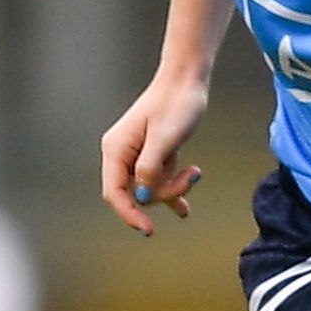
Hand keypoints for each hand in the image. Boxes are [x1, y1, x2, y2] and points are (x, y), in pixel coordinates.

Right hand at [99, 74, 208, 235]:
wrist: (188, 80)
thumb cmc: (176, 103)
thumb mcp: (166, 137)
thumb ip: (151, 167)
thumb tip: (143, 195)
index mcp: (116, 149)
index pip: (114, 192)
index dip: (130, 213)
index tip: (148, 229)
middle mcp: (121, 153)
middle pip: (136, 193)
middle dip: (163, 193)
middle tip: (191, 177)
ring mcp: (137, 155)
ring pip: (151, 188)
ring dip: (173, 187)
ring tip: (196, 172)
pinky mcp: (153, 154)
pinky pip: (159, 180)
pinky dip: (174, 189)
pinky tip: (183, 209)